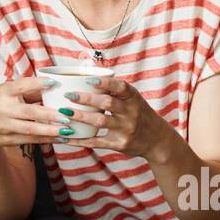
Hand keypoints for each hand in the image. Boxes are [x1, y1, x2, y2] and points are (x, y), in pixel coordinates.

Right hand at [0, 76, 82, 158]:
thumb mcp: (7, 91)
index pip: (21, 86)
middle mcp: (2, 109)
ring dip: (51, 130)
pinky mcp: (7, 140)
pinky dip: (46, 139)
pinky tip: (59, 138)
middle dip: (49, 115)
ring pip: (31, 129)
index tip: (53, 83)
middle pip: (29, 112)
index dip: (37, 84)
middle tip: (67, 116)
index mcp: (3, 92)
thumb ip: (28, 90)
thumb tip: (54, 87)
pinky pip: (30, 140)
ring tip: (67, 130)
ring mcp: (3, 126)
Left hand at [57, 74, 173, 160]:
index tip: (88, 80)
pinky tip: (66, 137)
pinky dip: (80, 140)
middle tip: (68, 95)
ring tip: (63, 112)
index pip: (120, 87)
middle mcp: (132, 113)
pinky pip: (97, 142)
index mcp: (133, 98)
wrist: (157, 140)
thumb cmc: (138, 113)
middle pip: (107, 104)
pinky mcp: (120, 144)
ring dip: (80, 117)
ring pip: (100, 122)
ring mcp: (126, 129)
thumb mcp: (133, 99)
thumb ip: (114, 90)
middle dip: (86, 99)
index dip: (104, 83)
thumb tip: (86, 74)